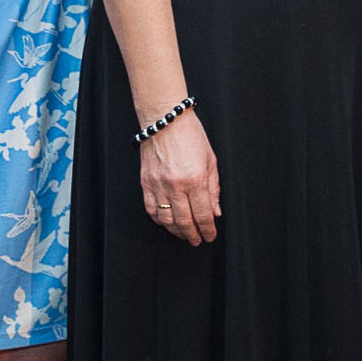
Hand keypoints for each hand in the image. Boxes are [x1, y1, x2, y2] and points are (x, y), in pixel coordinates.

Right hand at [139, 111, 220, 245]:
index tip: (210, 236)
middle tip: (198, 241)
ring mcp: (158, 185)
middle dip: (193, 235)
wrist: (165, 119)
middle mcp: (176, 185)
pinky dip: (159, 220)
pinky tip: (166, 222)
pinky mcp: (146, 183)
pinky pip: (151, 209)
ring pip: (166, 219)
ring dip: (176, 231)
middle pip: (184, 221)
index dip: (208, 229)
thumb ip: (213, 189)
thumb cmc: (190, 135)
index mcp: (195, 179)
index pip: (202, 214)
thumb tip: (215, 212)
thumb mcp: (211, 160)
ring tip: (184, 234)